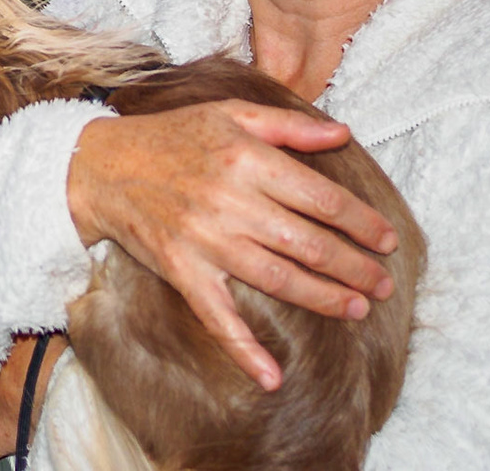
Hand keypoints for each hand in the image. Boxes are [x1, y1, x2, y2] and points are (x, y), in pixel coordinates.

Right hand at [66, 100, 398, 390]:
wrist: (103, 166)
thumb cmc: (172, 137)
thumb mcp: (231, 113)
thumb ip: (289, 126)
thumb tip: (343, 134)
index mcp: (247, 159)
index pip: (321, 198)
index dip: (361, 223)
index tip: (386, 240)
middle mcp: (231, 202)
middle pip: (308, 243)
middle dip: (354, 268)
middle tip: (383, 285)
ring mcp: (206, 241)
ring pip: (278, 279)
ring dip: (323, 299)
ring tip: (356, 309)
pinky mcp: (183, 271)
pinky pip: (218, 317)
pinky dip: (244, 350)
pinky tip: (272, 376)